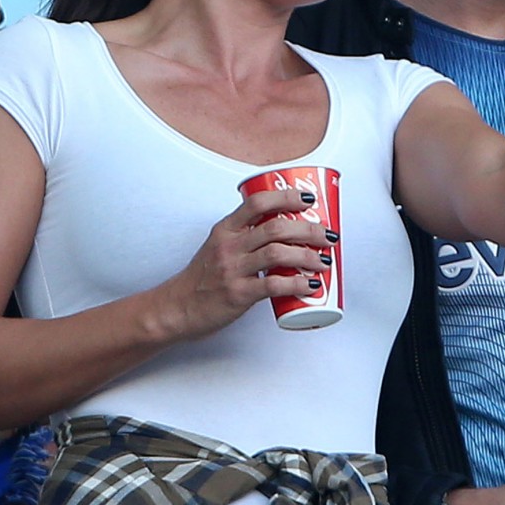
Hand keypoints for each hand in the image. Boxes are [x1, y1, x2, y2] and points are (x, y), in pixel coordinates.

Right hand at [154, 186, 331, 339]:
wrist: (177, 308)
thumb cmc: (202, 278)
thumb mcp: (218, 247)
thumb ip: (245, 236)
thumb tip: (285, 231)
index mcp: (225, 229)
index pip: (257, 202)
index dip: (287, 197)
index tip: (309, 200)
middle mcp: (229, 246)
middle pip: (276, 227)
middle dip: (309, 229)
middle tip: (327, 236)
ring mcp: (233, 270)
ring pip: (279, 254)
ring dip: (308, 256)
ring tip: (324, 262)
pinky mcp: (238, 294)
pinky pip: (274, 285)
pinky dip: (298, 284)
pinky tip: (311, 285)